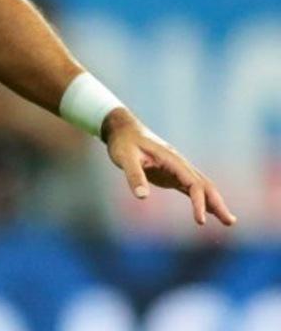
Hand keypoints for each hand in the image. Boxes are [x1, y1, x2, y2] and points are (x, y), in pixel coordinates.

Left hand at [103, 108, 235, 226]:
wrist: (122, 130)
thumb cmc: (123, 143)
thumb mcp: (125, 158)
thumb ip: (134, 175)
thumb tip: (142, 197)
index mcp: (173, 160)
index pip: (193, 184)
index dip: (199, 202)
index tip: (200, 221)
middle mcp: (179, 165)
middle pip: (205, 186)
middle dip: (218, 203)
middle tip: (231, 223)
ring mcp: (177, 170)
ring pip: (201, 187)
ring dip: (215, 203)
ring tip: (228, 221)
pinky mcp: (171, 175)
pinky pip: (191, 188)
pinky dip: (202, 200)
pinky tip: (209, 212)